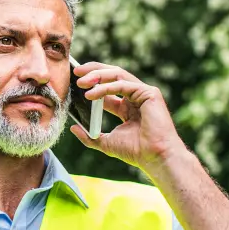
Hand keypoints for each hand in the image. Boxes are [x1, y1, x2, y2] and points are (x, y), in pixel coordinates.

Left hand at [70, 62, 187, 171]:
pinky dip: (106, 87)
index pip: (107, 88)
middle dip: (94, 71)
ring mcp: (143, 93)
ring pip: (118, 75)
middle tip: (76, 72)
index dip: (92, 83)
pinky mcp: (149, 93)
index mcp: (127, 107)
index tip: (74, 82)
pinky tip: (92, 94)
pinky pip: (124, 84)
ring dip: (97, 76)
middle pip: (112, 75)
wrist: (154, 157)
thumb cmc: (136, 152)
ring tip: (81, 82)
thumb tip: (73, 128)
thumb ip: (90, 136)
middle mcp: (135, 97)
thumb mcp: (106, 143)